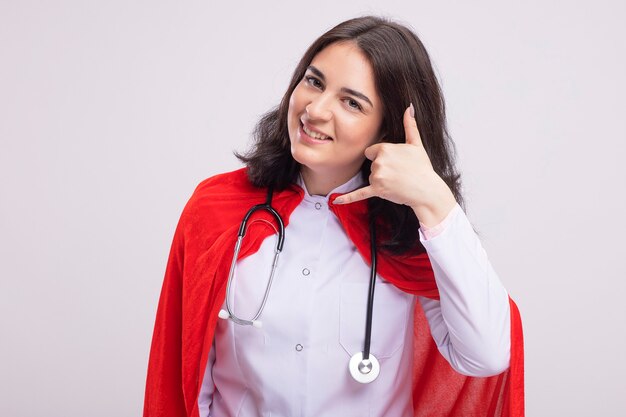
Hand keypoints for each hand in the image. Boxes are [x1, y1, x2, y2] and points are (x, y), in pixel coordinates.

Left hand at [334, 104, 456, 226]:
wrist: (427, 190)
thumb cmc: (423, 167)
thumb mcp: (416, 144)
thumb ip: (410, 125)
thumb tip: (409, 107)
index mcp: (385, 148)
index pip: (372, 151)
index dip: (382, 156)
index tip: (395, 161)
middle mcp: (379, 161)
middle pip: (371, 164)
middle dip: (382, 169)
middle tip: (399, 172)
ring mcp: (377, 176)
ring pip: (371, 177)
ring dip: (381, 180)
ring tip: (398, 181)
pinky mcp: (378, 190)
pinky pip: (359, 194)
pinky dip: (348, 198)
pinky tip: (336, 201)